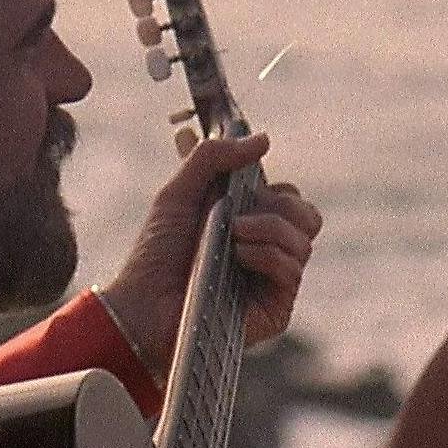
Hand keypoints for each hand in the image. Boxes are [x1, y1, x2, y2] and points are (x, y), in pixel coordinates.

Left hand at [98, 133, 323, 379]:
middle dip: (276, 205)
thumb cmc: (155, 256)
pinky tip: (237, 257)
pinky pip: (292, 268)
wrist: (141, 306)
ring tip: (232, 234)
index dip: (268, 185)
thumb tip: (264, 139)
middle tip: (236, 214)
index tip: (232, 185)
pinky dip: (266, 254)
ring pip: (304, 239)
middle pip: (307, 215)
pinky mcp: (275, 309)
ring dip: (268, 227)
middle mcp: (266, 252)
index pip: (287, 197)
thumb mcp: (178, 193)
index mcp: (249, 224)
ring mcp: (272, 282)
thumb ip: (214, 158)